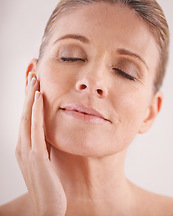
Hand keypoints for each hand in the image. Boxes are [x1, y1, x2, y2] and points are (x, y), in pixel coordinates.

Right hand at [15, 72, 66, 215]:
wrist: (48, 207)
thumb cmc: (51, 184)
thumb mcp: (47, 160)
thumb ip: (46, 146)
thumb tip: (50, 133)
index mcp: (26, 145)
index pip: (26, 115)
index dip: (28, 96)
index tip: (33, 79)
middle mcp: (23, 145)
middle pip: (23, 111)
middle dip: (27, 90)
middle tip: (32, 69)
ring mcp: (27, 150)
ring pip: (26, 116)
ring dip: (29, 95)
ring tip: (34, 75)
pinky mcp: (36, 156)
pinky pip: (35, 129)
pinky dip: (35, 111)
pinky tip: (38, 97)